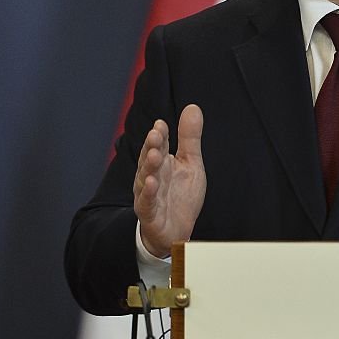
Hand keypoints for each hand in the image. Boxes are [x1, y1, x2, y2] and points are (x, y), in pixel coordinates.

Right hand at [133, 104, 206, 256]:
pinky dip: (149, 193)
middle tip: (155, 134)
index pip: (159, 145)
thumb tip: (193, 107)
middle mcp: (152, 176)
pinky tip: (152, 183)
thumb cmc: (180, 195)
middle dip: (152, 146)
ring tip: (154, 154)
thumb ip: (189, 138)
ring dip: (149, 166)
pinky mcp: (150, 213)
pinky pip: (147, 202)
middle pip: (150, 159)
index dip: (160, 135)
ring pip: (146, 179)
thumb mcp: (190, 163)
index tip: (161, 124)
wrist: (175, 231)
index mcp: (162, 162)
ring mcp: (149, 195)